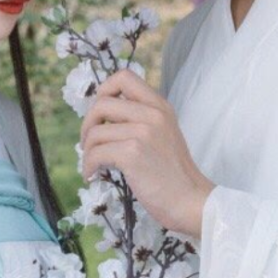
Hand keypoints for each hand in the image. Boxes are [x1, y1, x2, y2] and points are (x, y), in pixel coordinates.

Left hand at [80, 71, 213, 238]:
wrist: (191, 201)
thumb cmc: (174, 174)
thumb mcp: (164, 134)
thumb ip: (142, 120)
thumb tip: (104, 119)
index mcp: (160, 106)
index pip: (124, 77)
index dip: (104, 91)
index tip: (101, 115)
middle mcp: (152, 114)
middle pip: (101, 103)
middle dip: (87, 124)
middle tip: (90, 143)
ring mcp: (143, 133)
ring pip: (95, 132)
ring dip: (87, 151)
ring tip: (93, 164)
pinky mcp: (133, 154)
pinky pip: (95, 153)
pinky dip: (88, 166)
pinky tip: (92, 175)